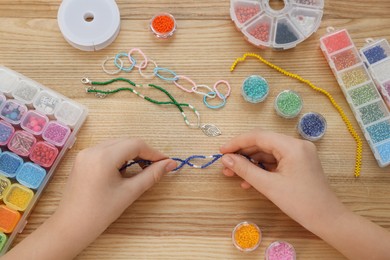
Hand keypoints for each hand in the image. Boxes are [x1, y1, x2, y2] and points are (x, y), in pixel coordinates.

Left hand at [56, 138, 176, 230]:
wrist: (71, 226)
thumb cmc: (100, 212)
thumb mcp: (129, 192)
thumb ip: (151, 175)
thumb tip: (170, 164)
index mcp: (104, 157)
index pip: (136, 144)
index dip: (153, 152)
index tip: (165, 162)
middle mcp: (93, 149)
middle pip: (126, 141)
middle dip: (143, 152)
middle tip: (156, 166)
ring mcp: (85, 153)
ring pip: (116, 144)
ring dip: (131, 153)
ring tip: (142, 169)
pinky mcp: (82, 159)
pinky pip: (106, 150)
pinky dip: (119, 155)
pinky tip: (124, 169)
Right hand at [219, 130, 345, 230]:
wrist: (327, 220)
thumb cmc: (300, 203)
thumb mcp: (269, 186)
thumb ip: (245, 169)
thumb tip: (226, 159)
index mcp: (292, 146)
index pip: (258, 136)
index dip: (237, 142)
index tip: (220, 151)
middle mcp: (296, 145)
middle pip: (262, 143)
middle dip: (242, 154)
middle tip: (224, 166)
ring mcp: (298, 154)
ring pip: (267, 153)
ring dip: (250, 163)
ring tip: (232, 175)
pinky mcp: (298, 164)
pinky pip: (275, 162)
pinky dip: (261, 169)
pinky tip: (248, 181)